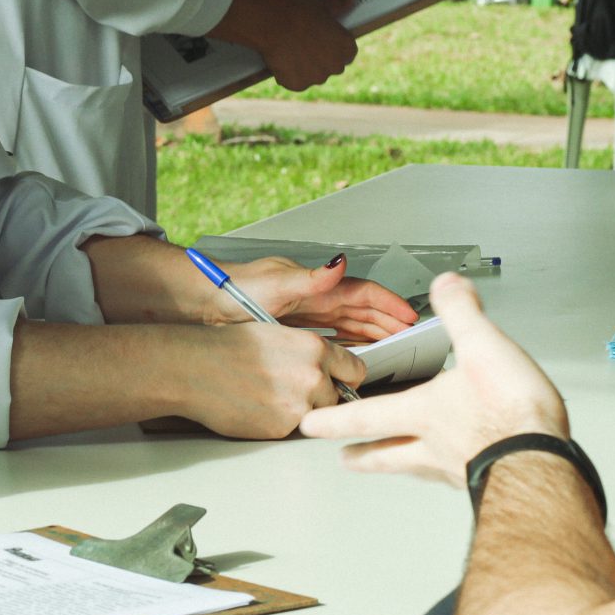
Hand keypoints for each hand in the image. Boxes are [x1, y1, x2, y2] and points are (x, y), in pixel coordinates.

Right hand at [168, 324, 367, 438]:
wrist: (194, 369)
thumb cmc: (226, 348)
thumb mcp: (278, 336)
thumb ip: (308, 354)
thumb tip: (326, 370)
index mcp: (315, 349)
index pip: (355, 370)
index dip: (344, 377)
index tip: (338, 381)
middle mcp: (313, 377)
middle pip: (340, 398)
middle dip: (322, 398)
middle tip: (293, 391)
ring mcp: (300, 406)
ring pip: (317, 416)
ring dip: (302, 412)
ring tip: (270, 398)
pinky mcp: (282, 429)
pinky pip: (291, 430)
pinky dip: (279, 423)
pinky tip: (257, 408)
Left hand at [226, 254, 416, 341]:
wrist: (203, 302)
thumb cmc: (234, 288)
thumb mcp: (276, 283)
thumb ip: (311, 278)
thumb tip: (339, 264)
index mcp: (317, 285)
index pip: (363, 293)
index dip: (389, 304)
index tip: (409, 316)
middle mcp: (315, 297)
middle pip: (361, 310)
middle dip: (388, 320)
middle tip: (411, 336)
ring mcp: (305, 312)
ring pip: (349, 323)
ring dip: (372, 332)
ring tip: (393, 344)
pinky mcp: (293, 328)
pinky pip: (330, 335)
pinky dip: (348, 342)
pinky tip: (355, 350)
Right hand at [245, 0, 359, 90]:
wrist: (273, 22)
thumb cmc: (301, 12)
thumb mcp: (324, 6)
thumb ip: (341, 2)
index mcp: (347, 48)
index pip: (347, 53)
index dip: (333, 46)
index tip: (321, 38)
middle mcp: (336, 67)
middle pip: (331, 66)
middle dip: (321, 58)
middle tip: (304, 43)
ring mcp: (316, 78)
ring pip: (313, 75)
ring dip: (305, 68)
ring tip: (291, 50)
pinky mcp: (297, 85)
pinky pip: (296, 82)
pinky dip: (289, 75)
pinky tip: (282, 60)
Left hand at [300, 272, 564, 484]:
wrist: (544, 464)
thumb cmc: (512, 413)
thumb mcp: (483, 347)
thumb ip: (460, 313)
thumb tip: (446, 285)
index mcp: (425, 413)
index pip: (367, 415)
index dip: (335, 418)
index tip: (310, 426)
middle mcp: (435, 446)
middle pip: (387, 455)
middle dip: (363, 455)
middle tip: (345, 459)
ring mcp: (458, 467)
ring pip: (417, 469)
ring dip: (400, 466)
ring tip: (394, 466)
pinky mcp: (485, 478)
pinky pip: (453, 475)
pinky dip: (444, 471)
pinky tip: (455, 466)